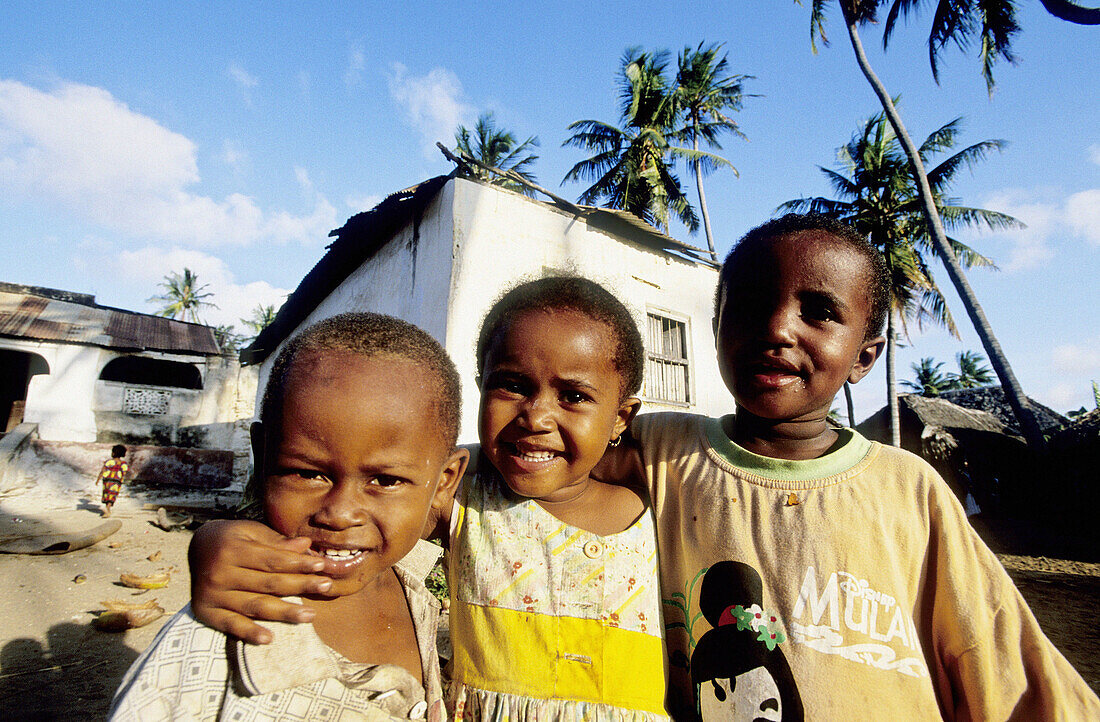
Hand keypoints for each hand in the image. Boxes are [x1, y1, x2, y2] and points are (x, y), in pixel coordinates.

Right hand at [188, 519, 335, 643]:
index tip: (322, 567)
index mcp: (232, 549)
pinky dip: (249, 632)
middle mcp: (220, 572)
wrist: (197, 548)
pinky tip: (269, 638)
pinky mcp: (205, 612)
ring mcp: (212, 594)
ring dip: (284, 613)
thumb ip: (276, 542)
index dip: (298, 564)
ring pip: (254, 606)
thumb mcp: (251, 532)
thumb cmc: (232, 538)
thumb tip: (306, 545)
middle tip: (327, 587)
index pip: (272, 561)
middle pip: (267, 583)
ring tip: (310, 615)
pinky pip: (230, 625)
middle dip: (300, 586)